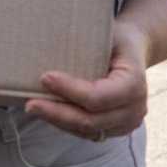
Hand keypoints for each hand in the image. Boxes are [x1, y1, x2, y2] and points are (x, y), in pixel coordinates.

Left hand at [28, 19, 149, 140]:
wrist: (133, 52)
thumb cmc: (114, 40)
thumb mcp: (106, 33)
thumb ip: (86, 41)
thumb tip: (46, 37)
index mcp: (134, 82)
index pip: (98, 96)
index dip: (70, 91)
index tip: (45, 77)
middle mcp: (135, 108)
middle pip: (91, 120)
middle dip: (58, 113)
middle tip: (30, 104)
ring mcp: (127, 122)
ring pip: (88, 130)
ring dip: (59, 121)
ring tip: (34, 108)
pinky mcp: (116, 129)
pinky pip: (88, 133)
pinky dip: (66, 124)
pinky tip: (48, 113)